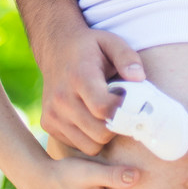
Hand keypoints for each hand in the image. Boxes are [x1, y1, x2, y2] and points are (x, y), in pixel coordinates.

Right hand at [39, 27, 146, 154]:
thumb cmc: (89, 47)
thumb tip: (139, 78)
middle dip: (116, 125)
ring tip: (104, 112)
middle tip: (119, 108)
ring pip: (91, 146)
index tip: (127, 100)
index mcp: (79, 77)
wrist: (56, 49)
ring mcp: (52, 114)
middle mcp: (61, 98)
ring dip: (104, 134)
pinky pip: (78, 146)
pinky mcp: (48, 125)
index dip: (123, 110)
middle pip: (100, 133)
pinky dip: (89, 137)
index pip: (103, 109)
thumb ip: (127, 58)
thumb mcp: (111, 42)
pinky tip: (91, 117)